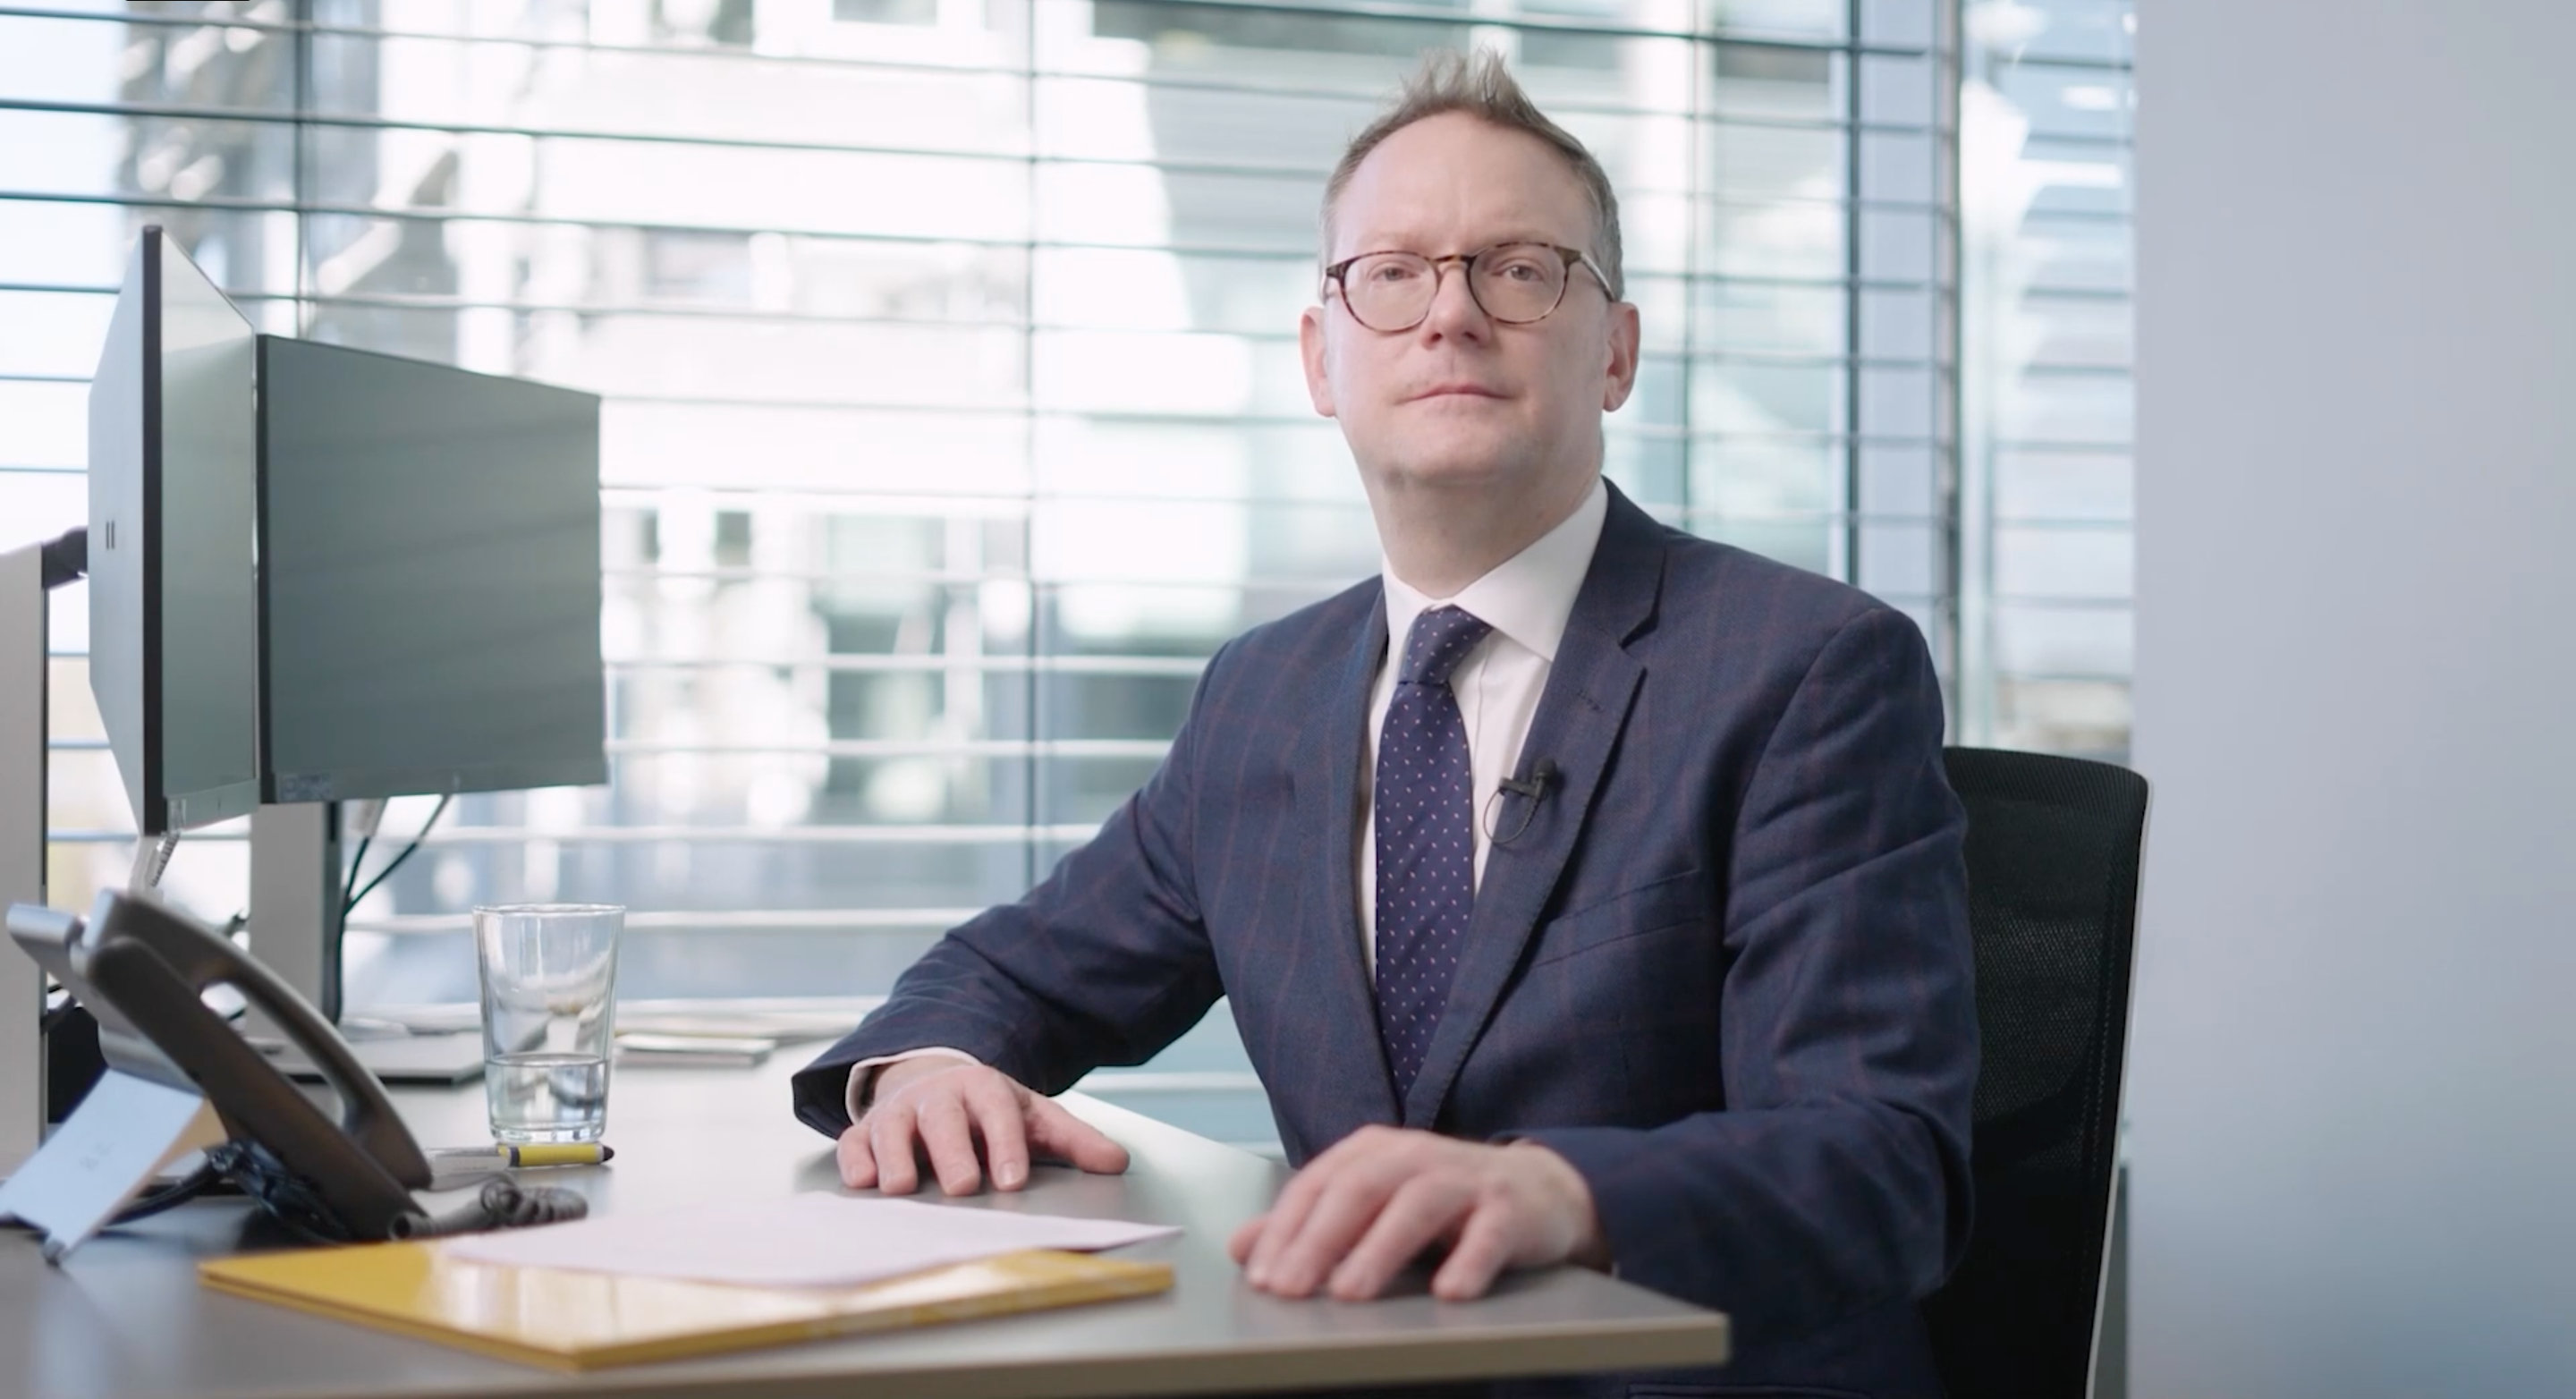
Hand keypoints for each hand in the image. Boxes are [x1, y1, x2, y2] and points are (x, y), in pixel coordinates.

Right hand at [837, 1060, 1129, 1195]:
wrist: (934, 1082)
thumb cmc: (987, 1111)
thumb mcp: (1032, 1117)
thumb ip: (1074, 1140)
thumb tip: (1117, 1161)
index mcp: (983, 1088)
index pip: (997, 1112)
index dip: (1005, 1145)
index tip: (1013, 1179)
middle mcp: (937, 1097)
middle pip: (942, 1119)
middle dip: (950, 1152)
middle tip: (961, 1187)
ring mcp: (898, 1113)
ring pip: (892, 1129)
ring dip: (896, 1156)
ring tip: (903, 1187)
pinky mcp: (866, 1133)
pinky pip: (854, 1144)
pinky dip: (856, 1161)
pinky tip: (864, 1182)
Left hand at [1226, 1126, 1606, 1301]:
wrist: (1537, 1191)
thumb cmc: (1443, 1203)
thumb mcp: (1372, 1207)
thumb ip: (1309, 1224)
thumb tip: (1241, 1246)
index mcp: (1374, 1152)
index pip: (1317, 1184)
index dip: (1285, 1229)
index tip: (1260, 1276)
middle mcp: (1415, 1156)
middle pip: (1359, 1189)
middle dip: (1319, 1240)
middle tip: (1290, 1288)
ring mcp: (1465, 1178)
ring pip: (1416, 1206)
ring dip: (1379, 1250)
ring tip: (1350, 1293)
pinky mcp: (1510, 1208)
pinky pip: (1489, 1233)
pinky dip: (1468, 1261)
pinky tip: (1450, 1291)